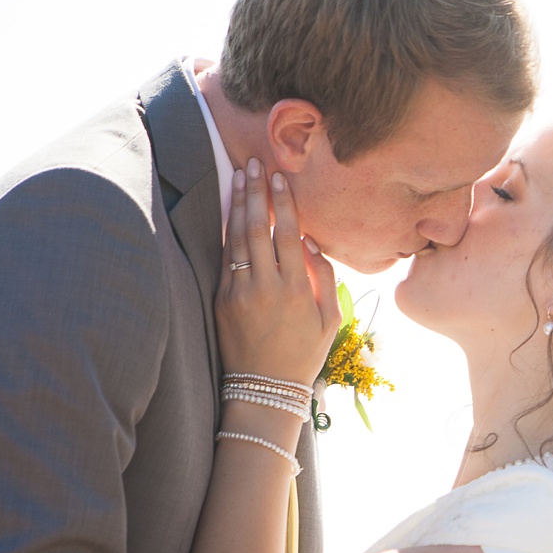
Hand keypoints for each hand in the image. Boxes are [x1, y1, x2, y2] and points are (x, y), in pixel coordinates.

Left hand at [217, 158, 340, 385]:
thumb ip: (324, 276)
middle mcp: (265, 287)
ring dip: (237, 205)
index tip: (279, 178)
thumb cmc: (304, 353)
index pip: (286, 234)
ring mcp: (238, 293)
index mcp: (295, 290)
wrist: (264, 388)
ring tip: (239, 177)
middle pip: (257, 228)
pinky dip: (227, 231)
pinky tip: (229, 211)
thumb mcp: (330, 319)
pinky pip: (225, 258)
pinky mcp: (221, 300)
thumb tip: (309, 240)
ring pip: (236, 239)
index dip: (281, 203)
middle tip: (254, 164)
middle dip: (256, 193)